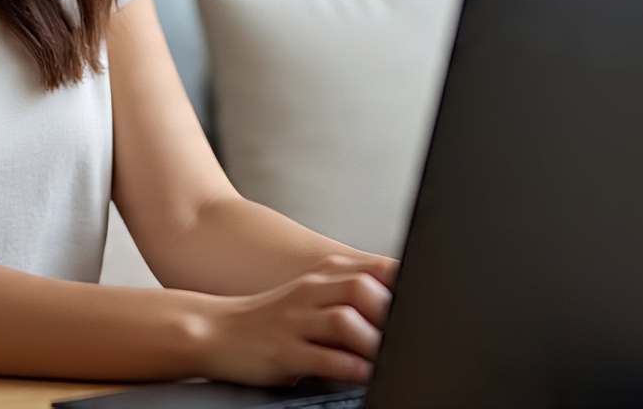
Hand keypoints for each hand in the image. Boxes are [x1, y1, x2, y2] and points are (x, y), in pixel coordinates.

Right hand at [199, 253, 395, 386]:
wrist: (216, 329)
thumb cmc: (272, 317)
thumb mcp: (311, 297)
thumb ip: (348, 296)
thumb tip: (396, 304)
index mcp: (323, 277)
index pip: (372, 268)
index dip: (402, 280)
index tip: (426, 297)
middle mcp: (311, 292)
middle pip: (361, 288)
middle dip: (390, 309)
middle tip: (411, 331)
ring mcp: (295, 321)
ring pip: (343, 321)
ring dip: (371, 340)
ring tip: (390, 356)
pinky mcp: (282, 352)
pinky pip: (320, 358)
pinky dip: (346, 367)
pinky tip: (362, 374)